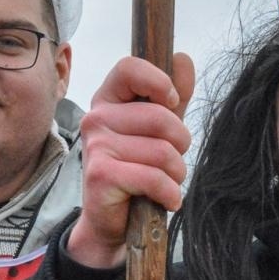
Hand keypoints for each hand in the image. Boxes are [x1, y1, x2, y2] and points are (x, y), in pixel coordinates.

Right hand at [68, 52, 195, 268]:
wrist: (112, 221)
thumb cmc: (137, 170)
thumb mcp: (159, 130)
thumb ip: (173, 97)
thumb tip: (182, 58)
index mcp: (108, 100)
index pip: (129, 67)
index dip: (160, 82)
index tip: (172, 103)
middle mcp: (96, 118)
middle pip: (160, 117)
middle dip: (180, 144)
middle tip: (171, 161)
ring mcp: (96, 146)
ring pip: (163, 152)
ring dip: (176, 174)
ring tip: (165, 183)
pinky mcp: (101, 174)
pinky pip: (154, 178)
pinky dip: (169, 193)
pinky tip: (165, 199)